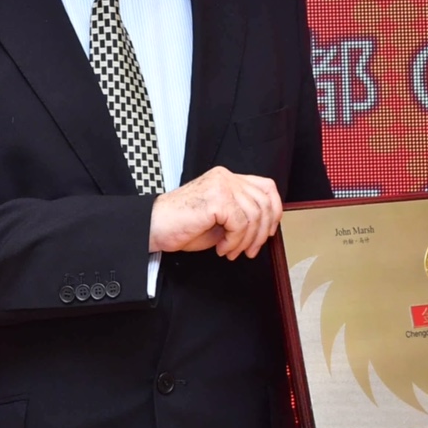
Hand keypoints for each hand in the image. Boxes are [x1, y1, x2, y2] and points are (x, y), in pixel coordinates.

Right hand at [148, 166, 282, 259]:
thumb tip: (266, 227)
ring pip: (254, 215)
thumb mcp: (219, 219)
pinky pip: (240, 224)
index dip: (274, 211)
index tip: (268, 232)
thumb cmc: (181, 225)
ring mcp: (222, 185)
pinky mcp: (217, 198)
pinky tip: (221, 247)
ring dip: (245, 241)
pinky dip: (234, 242)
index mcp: (227, 179)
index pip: (266, 187)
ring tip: (231, 250)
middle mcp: (226, 177)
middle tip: (249, 250)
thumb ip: (241, 215)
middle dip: (261, 233)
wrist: (154, 227)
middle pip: (264, 203)